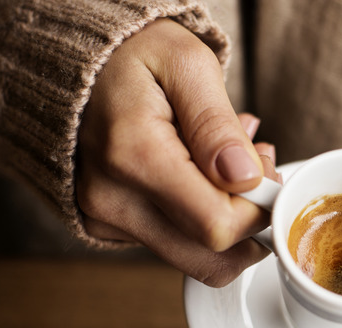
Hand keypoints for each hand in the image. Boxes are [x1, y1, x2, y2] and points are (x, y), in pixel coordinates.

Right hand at [76, 19, 276, 286]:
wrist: (74, 59)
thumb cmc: (134, 54)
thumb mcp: (187, 64)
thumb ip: (217, 125)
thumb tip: (245, 178)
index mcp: (133, 156)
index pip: (218, 226)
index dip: (259, 210)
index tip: (267, 171)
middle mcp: (112, 200)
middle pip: (209, 258)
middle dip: (250, 222)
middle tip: (256, 168)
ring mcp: (105, 218)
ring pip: (195, 256)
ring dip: (228, 218)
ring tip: (230, 161)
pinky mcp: (108, 226)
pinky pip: (173, 242)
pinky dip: (200, 215)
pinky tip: (202, 171)